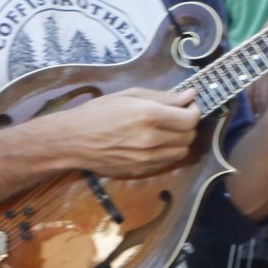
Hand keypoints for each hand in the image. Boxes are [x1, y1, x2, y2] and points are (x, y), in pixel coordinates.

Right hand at [54, 87, 199, 177]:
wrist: (73, 141)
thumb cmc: (98, 113)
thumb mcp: (129, 96)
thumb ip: (163, 96)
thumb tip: (190, 94)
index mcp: (149, 115)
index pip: (190, 118)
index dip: (194, 110)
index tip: (187, 106)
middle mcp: (151, 140)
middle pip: (189, 136)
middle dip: (187, 125)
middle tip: (176, 117)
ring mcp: (147, 159)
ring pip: (181, 152)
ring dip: (179, 141)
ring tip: (165, 131)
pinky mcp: (142, 172)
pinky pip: (167, 163)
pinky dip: (167, 153)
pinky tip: (154, 143)